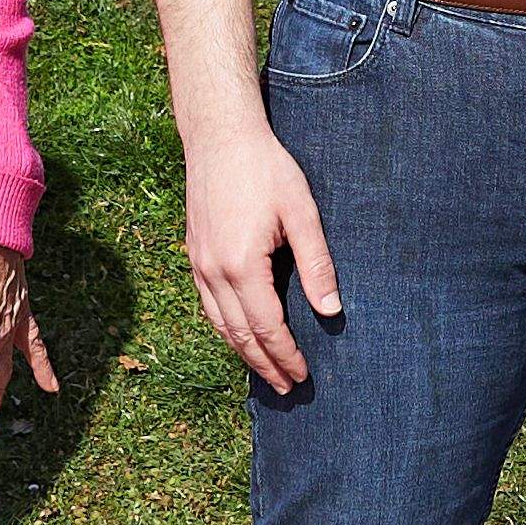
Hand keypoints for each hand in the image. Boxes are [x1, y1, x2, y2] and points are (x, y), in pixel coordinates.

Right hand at [179, 113, 342, 395]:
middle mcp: (213, 271)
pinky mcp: (194, 254)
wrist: (219, 136)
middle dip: (265, 365)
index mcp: (242, 265)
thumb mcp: (302, 212)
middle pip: (239, 335)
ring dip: (242, 352)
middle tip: (287, 388)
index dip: (285, 355)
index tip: (303, 375)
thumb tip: (331, 311)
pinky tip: (239, 334)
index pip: (266, 328)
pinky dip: (225, 329)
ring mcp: (198, 264)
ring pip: (219, 325)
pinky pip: (208, 305)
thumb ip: (317, 264)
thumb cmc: (266, 169)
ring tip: (265, 372)